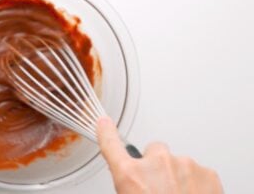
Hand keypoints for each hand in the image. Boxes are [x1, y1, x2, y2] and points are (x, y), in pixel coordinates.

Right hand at [97, 117, 222, 193]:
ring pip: (177, 162)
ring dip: (177, 176)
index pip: (111, 144)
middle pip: (153, 150)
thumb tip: (134, 182)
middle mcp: (156, 164)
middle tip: (159, 187)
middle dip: (156, 165)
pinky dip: (196, 183)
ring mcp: (184, 165)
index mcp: (131, 175)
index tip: (103, 123)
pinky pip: (197, 171)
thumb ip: (129, 183)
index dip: (106, 132)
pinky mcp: (207, 172)